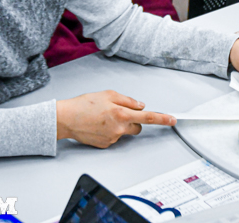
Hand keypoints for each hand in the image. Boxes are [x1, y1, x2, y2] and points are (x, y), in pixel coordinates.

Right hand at [56, 90, 174, 147]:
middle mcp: (119, 128)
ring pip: (125, 132)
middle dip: (134, 120)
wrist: (66, 119)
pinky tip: (98, 125)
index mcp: (122, 114)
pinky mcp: (105, 145)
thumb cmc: (84, 104)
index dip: (162, 118)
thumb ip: (127, 100)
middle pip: (138, 126)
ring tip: (104, 118)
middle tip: (119, 113)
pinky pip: (114, 137)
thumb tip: (140, 105)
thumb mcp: (108, 94)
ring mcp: (112, 138)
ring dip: (120, 125)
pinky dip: (110, 131)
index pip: (148, 117)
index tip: (172, 120)